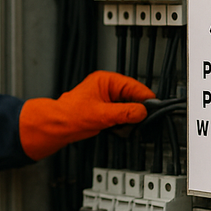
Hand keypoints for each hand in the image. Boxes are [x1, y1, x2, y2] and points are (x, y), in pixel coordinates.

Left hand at [19, 71, 153, 159]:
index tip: (154, 109)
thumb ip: (125, 113)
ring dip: (129, 118)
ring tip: (124, 126)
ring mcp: (106, 99)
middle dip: (136, 110)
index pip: (134, 86)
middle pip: (132, 97)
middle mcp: (107, 88)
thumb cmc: (70, 115)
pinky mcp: (104, 111)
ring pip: (128, 108)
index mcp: (106, 81)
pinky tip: (118, 129)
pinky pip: (121, 115)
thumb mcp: (102, 114)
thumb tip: (142, 112)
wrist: (57, 127)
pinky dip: (122, 123)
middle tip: (141, 121)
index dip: (145, 98)